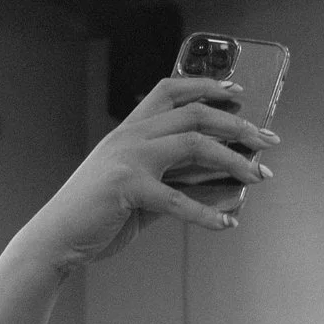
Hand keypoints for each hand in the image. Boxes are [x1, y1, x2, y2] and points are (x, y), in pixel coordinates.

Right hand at [15, 76, 275, 273]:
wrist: (56, 238)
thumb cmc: (97, 214)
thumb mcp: (138, 191)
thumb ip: (174, 182)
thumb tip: (222, 188)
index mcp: (129, 130)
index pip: (171, 89)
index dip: (207, 85)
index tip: (239, 93)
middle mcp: (130, 136)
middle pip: (195, 114)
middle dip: (239, 125)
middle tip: (268, 139)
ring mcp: (128, 159)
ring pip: (195, 145)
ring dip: (234, 160)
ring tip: (260, 176)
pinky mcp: (128, 189)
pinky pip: (178, 200)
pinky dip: (207, 214)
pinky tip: (227, 224)